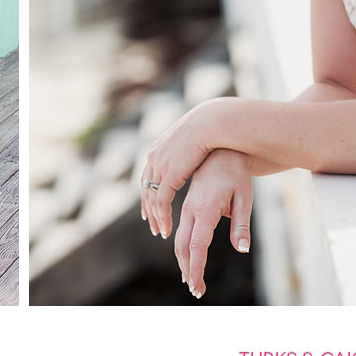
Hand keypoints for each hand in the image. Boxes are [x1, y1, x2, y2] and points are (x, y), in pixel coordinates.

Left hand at [141, 100, 218, 238]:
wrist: (210, 123)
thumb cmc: (209, 130)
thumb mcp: (191, 141)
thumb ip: (185, 151)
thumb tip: (189, 155)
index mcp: (157, 149)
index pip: (146, 176)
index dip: (147, 194)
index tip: (149, 209)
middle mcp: (154, 158)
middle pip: (145, 188)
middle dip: (148, 209)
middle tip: (152, 225)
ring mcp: (159, 166)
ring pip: (151, 198)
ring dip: (155, 217)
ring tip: (161, 231)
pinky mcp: (169, 175)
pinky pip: (161, 201)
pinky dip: (163, 216)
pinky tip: (167, 227)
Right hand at [174, 148, 251, 298]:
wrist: (220, 150)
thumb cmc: (236, 174)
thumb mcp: (244, 198)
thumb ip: (241, 225)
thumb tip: (242, 249)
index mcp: (205, 208)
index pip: (197, 246)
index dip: (196, 269)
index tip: (197, 287)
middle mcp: (190, 209)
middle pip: (182, 246)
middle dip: (188, 270)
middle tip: (196, 290)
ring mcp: (186, 206)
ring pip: (178, 239)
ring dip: (183, 261)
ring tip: (191, 279)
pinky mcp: (187, 204)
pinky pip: (179, 229)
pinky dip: (180, 247)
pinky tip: (185, 257)